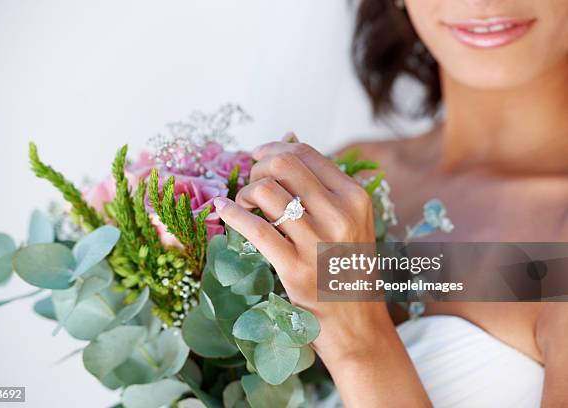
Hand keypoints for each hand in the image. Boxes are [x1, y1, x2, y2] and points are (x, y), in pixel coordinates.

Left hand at [213, 133, 391, 360]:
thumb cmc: (349, 268)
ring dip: (245, 193)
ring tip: (245, 205)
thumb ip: (323, 185)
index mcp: (353, 197)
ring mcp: (316, 242)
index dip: (274, 148)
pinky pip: (254, 228)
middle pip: (283, 164)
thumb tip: (287, 139)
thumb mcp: (351, 221)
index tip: (258, 156)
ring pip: (265, 191)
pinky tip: (222, 210)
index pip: (305, 153)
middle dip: (258, 168)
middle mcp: (339, 214)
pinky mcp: (294, 268)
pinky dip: (231, 214)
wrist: (358, 324)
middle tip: (252, 184)